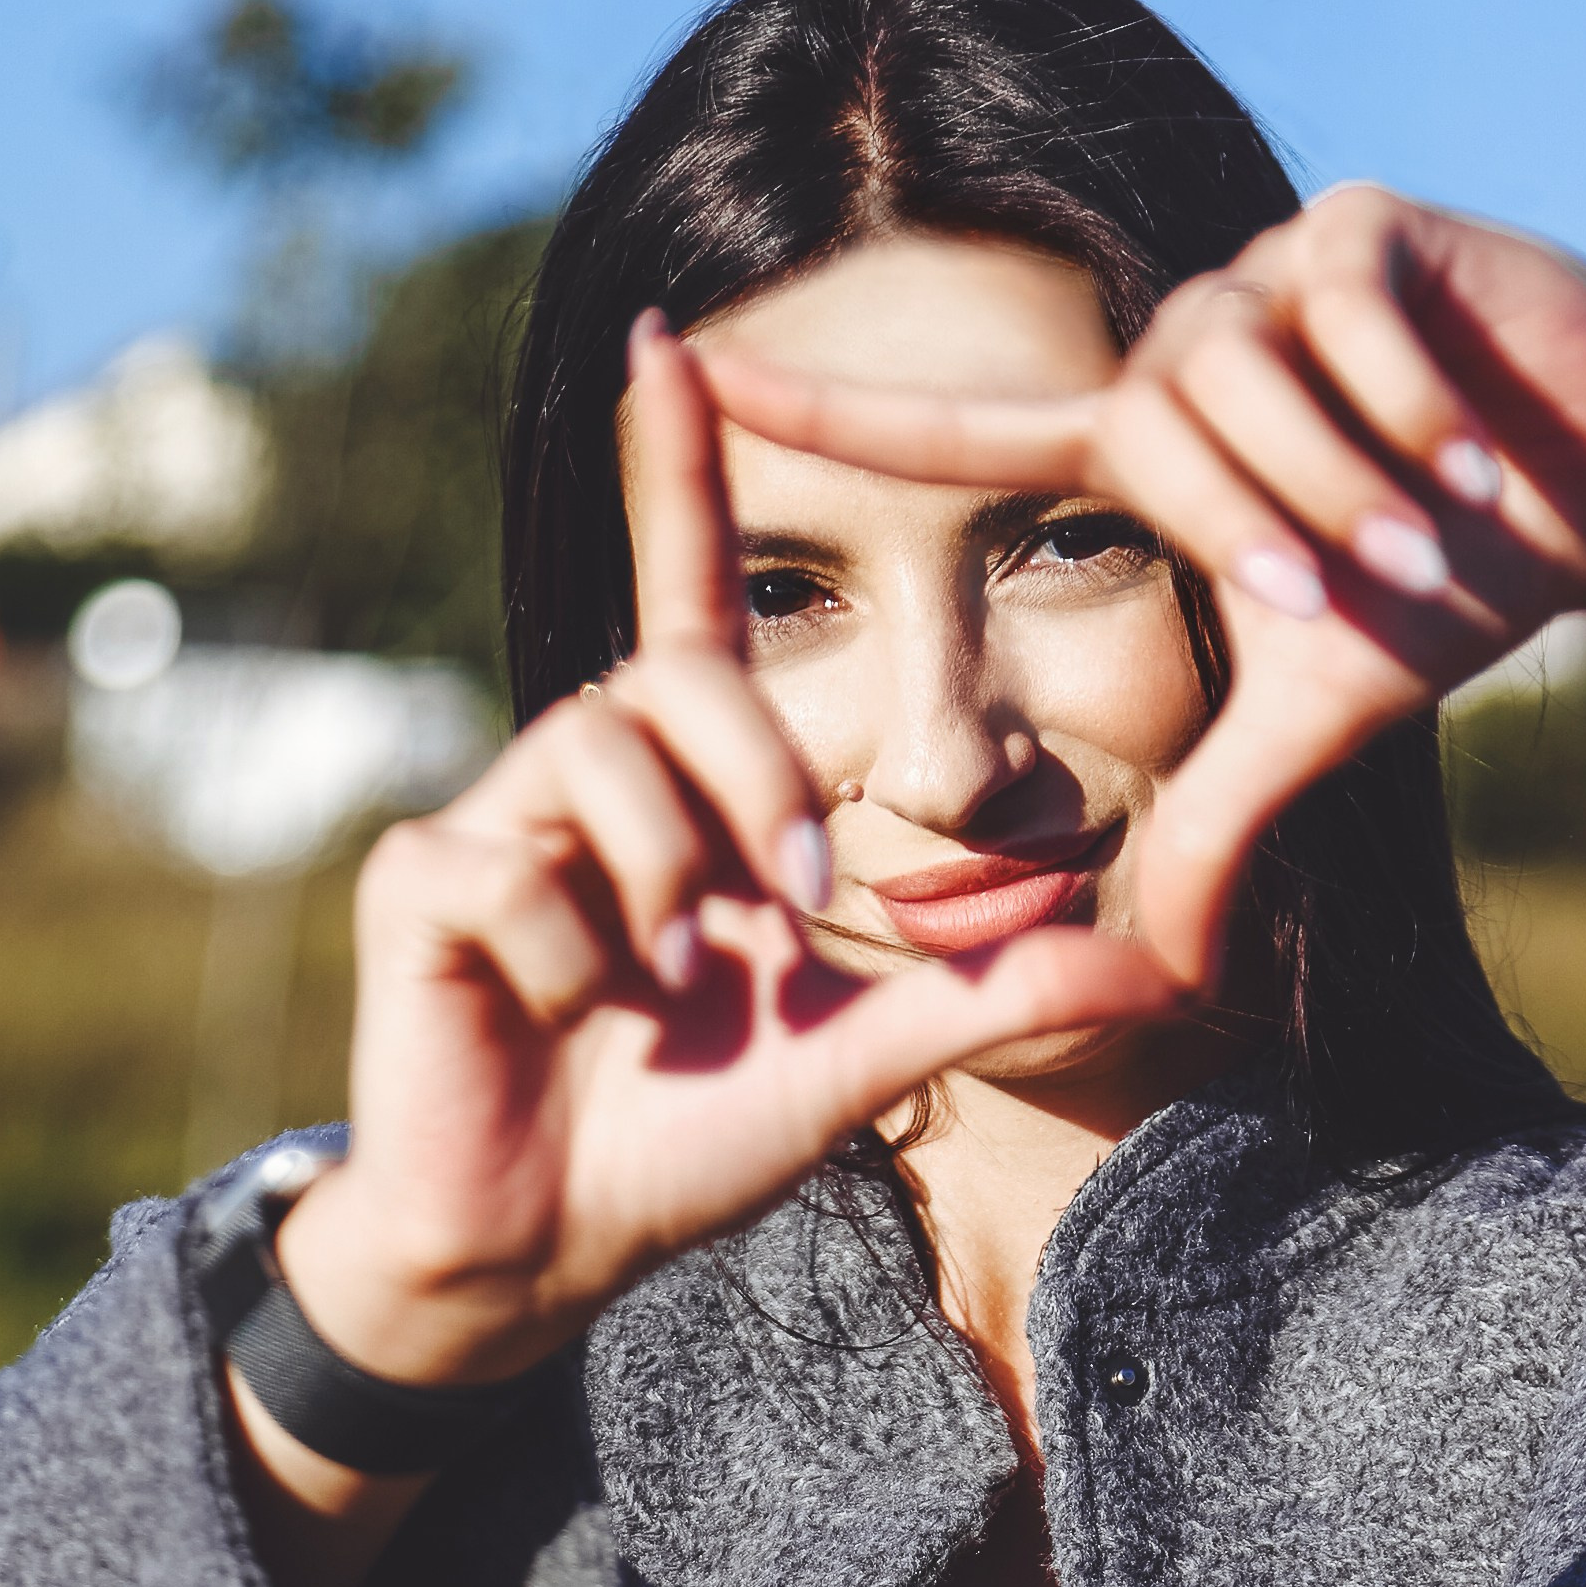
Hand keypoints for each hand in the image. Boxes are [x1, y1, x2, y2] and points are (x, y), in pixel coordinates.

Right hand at [274, 318, 1170, 1398]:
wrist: (552, 1248)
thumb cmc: (689, 1134)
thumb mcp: (868, 1055)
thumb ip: (998, 993)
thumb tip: (1169, 968)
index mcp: (687, 789)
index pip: (686, 599)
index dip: (677, 470)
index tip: (676, 338)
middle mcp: (586, 774)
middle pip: (678, 682)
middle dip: (757, 789)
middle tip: (785, 910)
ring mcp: (492, 821)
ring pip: (595, 754)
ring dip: (664, 880)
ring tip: (666, 986)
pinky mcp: (416, 883)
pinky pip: (510, 870)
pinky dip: (567, 958)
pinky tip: (562, 1016)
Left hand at [701, 186, 1585, 977]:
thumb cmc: (1447, 578)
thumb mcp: (1315, 716)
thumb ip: (1213, 826)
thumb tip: (1148, 976)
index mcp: (1136, 446)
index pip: (948, 431)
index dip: (817, 413)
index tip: (672, 361)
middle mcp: (1173, 345)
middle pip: (1154, 443)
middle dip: (1272, 539)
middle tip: (1365, 595)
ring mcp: (1261, 268)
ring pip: (1251, 385)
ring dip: (1354, 483)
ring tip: (1441, 521)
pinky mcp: (1354, 218)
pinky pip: (1348, 317)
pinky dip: (1414, 404)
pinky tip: (1475, 440)